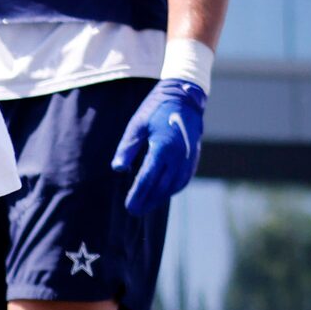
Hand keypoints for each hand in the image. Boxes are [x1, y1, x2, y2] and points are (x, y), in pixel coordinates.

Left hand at [111, 78, 206, 218]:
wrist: (185, 98)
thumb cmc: (155, 110)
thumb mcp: (136, 125)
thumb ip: (127, 148)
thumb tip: (117, 170)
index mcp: (162, 148)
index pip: (148, 179)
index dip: (138, 194)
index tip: (129, 206)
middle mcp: (177, 157)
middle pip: (161, 187)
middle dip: (147, 201)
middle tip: (134, 211)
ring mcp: (188, 159)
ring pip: (173, 186)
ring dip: (159, 198)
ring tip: (146, 205)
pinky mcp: (193, 158)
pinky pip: (182, 180)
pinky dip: (172, 189)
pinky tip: (162, 193)